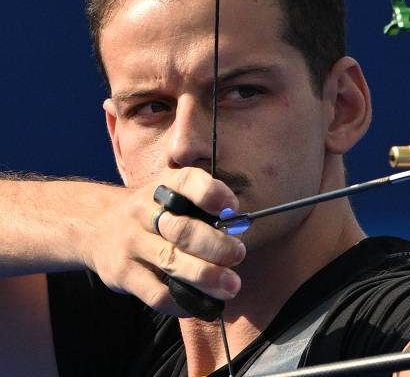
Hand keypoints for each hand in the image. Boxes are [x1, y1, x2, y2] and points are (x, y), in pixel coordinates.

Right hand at [80, 168, 245, 316]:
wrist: (96, 225)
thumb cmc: (151, 213)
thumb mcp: (170, 195)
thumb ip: (202, 208)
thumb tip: (237, 230)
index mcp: (164, 187)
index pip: (188, 182)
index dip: (212, 194)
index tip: (233, 208)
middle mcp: (144, 211)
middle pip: (182, 229)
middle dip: (216, 245)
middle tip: (238, 254)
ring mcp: (131, 243)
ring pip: (171, 261)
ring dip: (206, 276)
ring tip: (231, 286)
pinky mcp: (122, 273)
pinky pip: (157, 293)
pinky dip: (183, 302)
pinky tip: (200, 303)